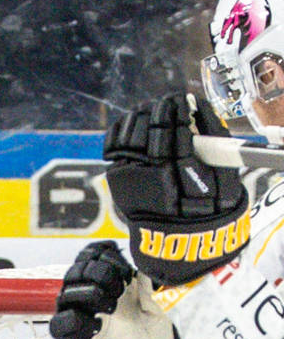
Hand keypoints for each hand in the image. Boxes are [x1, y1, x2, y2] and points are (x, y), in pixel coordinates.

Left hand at [49, 242, 197, 338]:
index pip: (61, 323)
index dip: (74, 319)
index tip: (99, 323)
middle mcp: (81, 312)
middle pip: (70, 290)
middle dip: (90, 289)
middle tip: (115, 297)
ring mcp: (95, 290)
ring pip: (83, 269)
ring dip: (101, 270)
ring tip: (122, 282)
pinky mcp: (113, 274)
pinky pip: (100, 254)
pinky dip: (107, 252)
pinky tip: (119, 257)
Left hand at [103, 93, 249, 285]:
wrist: (176, 237)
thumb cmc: (205, 206)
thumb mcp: (224, 176)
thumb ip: (213, 137)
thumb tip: (197, 107)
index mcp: (182, 170)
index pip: (177, 126)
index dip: (180, 110)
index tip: (184, 101)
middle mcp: (153, 171)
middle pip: (153, 125)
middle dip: (162, 110)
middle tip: (169, 104)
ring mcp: (130, 174)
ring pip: (131, 131)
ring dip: (143, 116)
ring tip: (153, 112)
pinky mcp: (116, 177)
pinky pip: (114, 143)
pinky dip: (123, 129)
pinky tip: (134, 123)